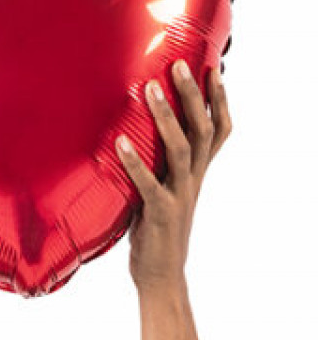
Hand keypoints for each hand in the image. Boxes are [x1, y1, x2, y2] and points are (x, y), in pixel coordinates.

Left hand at [116, 60, 232, 292]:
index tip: (213, 69)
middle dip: (194, 96)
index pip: (218, 131)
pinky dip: (134, 162)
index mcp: (197, 173)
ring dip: (165, 118)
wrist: (161, 274)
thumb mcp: (164, 187)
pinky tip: (120, 143)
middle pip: (202, 131)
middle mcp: (193, 180)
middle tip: (180, 65)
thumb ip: (159, 162)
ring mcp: (178, 195)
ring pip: (181, 150)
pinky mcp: (159, 213)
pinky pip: (148, 184)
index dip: (219, 102)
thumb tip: (138, 128)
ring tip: (150, 89)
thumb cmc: (156, 227)